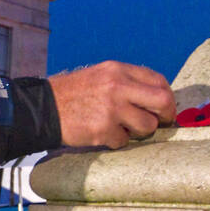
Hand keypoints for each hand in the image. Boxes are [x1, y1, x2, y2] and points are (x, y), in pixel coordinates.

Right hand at [47, 61, 175, 147]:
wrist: (43, 108)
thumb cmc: (72, 94)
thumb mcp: (100, 76)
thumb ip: (126, 82)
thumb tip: (156, 98)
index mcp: (118, 70)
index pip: (158, 80)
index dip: (167, 96)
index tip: (165, 108)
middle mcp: (118, 86)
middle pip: (163, 101)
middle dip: (166, 115)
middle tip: (162, 123)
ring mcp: (112, 108)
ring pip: (147, 125)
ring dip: (139, 131)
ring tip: (121, 127)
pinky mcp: (103, 129)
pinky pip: (124, 140)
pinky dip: (116, 140)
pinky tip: (101, 133)